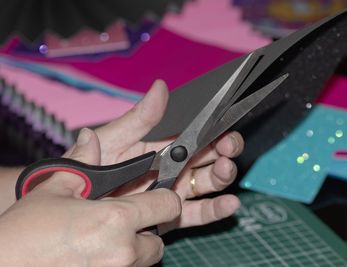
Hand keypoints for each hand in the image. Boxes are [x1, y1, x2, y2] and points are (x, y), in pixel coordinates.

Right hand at [0, 132, 181, 266]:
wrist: (4, 266)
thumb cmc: (24, 233)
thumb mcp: (54, 189)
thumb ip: (82, 162)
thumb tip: (90, 138)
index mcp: (116, 218)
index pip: (169, 204)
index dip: (166, 197)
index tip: (157, 194)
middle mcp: (123, 249)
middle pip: (160, 237)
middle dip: (148, 227)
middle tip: (125, 220)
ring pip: (146, 257)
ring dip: (135, 247)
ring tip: (108, 238)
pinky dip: (121, 262)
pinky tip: (98, 253)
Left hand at [65, 80, 243, 232]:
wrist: (73, 203)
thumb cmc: (87, 164)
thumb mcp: (113, 138)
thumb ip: (139, 118)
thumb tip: (159, 87)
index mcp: (161, 146)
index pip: (194, 136)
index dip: (212, 131)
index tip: (224, 128)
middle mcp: (171, 168)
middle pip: (207, 158)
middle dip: (223, 151)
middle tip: (228, 148)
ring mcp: (172, 192)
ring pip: (206, 184)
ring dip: (221, 176)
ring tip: (224, 171)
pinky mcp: (170, 216)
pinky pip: (197, 213)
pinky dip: (215, 210)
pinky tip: (229, 203)